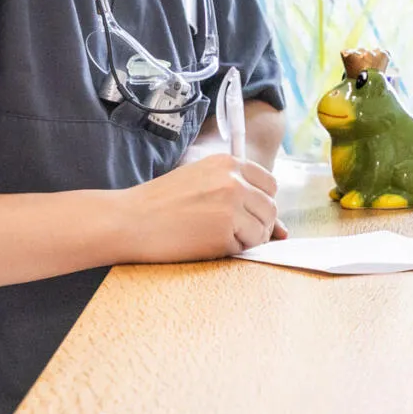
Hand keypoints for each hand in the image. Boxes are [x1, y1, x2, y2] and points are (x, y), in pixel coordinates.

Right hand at [117, 154, 284, 261]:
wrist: (128, 220)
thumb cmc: (159, 204)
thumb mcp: (200, 184)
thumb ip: (239, 196)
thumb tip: (284, 231)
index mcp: (228, 163)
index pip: (269, 184)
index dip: (260, 203)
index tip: (247, 214)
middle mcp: (234, 180)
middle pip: (271, 209)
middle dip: (258, 225)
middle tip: (231, 233)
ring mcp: (232, 205)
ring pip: (262, 230)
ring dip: (245, 240)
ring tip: (214, 237)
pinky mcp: (225, 230)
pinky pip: (245, 247)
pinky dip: (231, 251)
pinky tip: (206, 244)